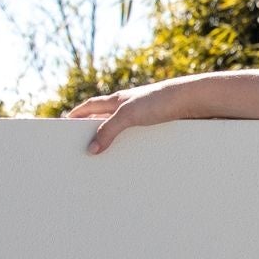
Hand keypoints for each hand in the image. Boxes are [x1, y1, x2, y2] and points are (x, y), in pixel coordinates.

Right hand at [68, 79, 191, 154]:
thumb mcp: (128, 115)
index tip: (64, 124)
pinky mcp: (158, 124)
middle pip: (104, 119)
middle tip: (81, 146)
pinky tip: (132, 158)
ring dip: (113, 141)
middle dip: (93, 130)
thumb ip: (108, 131)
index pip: (90, 106)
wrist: (193, 99)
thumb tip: (91, 149)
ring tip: (104, 158)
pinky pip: (138, 137)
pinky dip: (131, 146)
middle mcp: (129, 106)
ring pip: (122, 129)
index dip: (77, 114)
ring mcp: (143, 115)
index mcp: (117, 100)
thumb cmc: (160, 100)